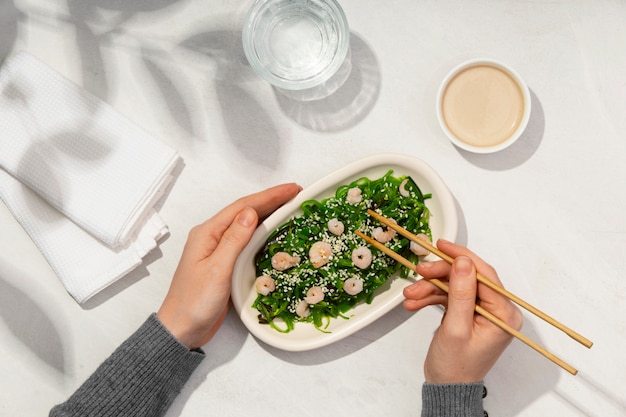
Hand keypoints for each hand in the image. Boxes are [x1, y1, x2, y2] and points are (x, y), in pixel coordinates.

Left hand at [157, 183, 301, 348]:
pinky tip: (276, 233)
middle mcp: (213, 237)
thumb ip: (234, 240)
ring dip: (269, 214)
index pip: (243, 207)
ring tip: (292, 208)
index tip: (292, 189)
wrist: (182, 329)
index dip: (269, 196)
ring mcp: (219, 250)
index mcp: (208, 233)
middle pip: (246, 212)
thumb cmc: (195, 302)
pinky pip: (248, 241)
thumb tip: (251, 213)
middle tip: (298, 194)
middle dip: (272, 201)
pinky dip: (264, 233)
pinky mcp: (225, 263)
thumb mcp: (217, 270)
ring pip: (248, 225)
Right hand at [403, 240, 522, 382]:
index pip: (484, 275)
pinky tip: (415, 302)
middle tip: (419, 272)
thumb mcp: (456, 328)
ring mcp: (482, 312)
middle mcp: (497, 310)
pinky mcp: (468, 314)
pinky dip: (431, 297)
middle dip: (439, 275)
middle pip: (467, 278)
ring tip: (410, 295)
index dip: (461, 257)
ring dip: (430, 288)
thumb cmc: (455, 367)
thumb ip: (461, 293)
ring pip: (454, 286)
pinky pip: (450, 296)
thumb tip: (463, 262)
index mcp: (504, 314)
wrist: (447, 387)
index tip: (441, 246)